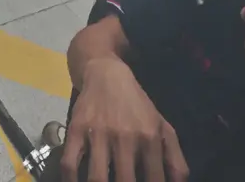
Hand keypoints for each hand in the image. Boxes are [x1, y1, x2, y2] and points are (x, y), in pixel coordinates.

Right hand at [61, 58, 187, 181]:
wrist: (107, 74)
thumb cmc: (137, 106)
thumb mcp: (162, 126)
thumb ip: (175, 159)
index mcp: (150, 137)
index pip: (155, 180)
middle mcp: (125, 136)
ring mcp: (99, 133)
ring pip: (97, 178)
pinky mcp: (77, 128)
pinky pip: (69, 164)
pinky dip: (70, 180)